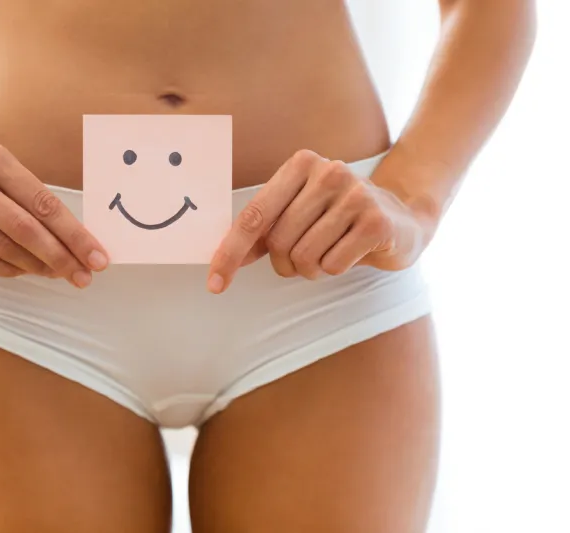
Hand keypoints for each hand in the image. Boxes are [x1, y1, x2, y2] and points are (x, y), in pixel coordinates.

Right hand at [0, 139, 108, 287]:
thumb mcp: (6, 173)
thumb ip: (37, 202)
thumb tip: (82, 245)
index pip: (43, 202)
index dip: (74, 235)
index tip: (98, 258)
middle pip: (24, 228)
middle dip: (60, 257)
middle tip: (84, 277)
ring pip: (3, 248)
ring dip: (37, 267)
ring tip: (58, 274)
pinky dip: (9, 270)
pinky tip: (26, 271)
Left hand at [207, 150, 428, 293]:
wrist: (402, 216)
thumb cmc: (337, 219)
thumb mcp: (297, 214)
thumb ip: (262, 232)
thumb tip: (222, 259)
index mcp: (300, 165)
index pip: (253, 216)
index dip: (230, 253)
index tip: (215, 283)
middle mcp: (328, 172)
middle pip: (278, 242)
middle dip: (286, 263)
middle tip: (306, 257)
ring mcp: (356, 194)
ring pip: (304, 257)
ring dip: (311, 268)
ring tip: (331, 252)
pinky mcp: (376, 222)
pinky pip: (333, 265)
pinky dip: (335, 269)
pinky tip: (352, 252)